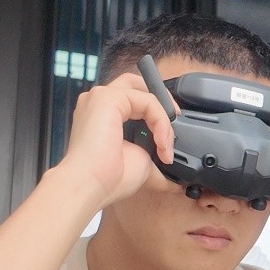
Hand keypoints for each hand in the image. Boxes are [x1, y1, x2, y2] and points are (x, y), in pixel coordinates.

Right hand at [54, 73, 175, 208]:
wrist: (92, 185)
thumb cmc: (109, 178)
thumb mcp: (141, 162)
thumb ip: (156, 156)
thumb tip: (177, 180)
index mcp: (104, 115)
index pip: (135, 99)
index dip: (157, 112)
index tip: (168, 138)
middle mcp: (99, 102)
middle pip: (137, 84)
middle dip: (162, 101)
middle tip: (175, 122)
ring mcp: (101, 97)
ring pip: (146, 93)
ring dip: (164, 119)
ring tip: (165, 146)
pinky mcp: (107, 98)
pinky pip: (148, 100)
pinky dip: (161, 121)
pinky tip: (160, 144)